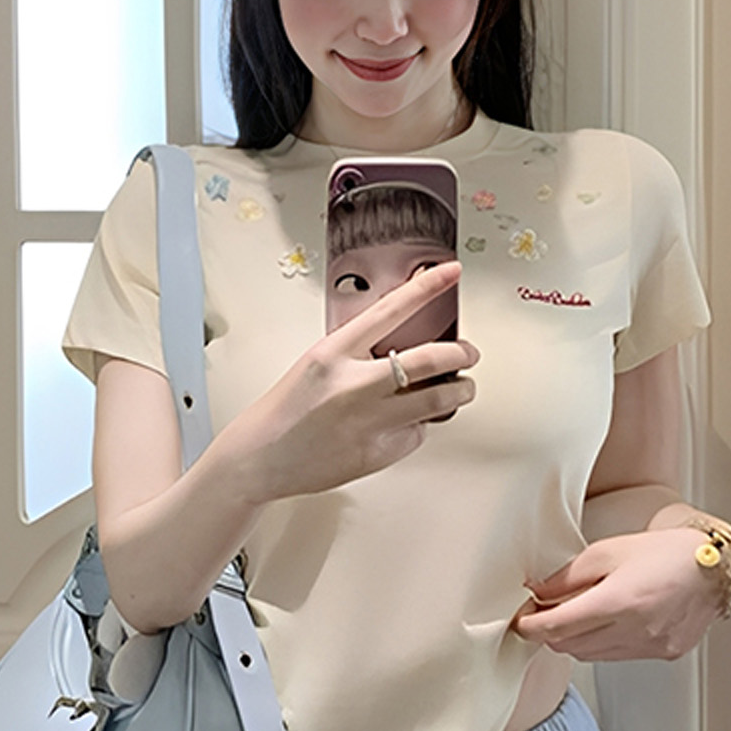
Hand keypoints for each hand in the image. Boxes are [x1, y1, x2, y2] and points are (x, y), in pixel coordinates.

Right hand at [222, 260, 478, 500]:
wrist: (260, 458)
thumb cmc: (286, 411)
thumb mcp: (317, 364)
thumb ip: (358, 355)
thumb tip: (405, 352)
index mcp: (335, 353)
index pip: (391, 309)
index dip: (426, 287)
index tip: (451, 272)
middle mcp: (354, 384)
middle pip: (430, 359)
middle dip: (462, 354)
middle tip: (469, 354)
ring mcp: (368, 420)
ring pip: (438, 400)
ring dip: (459, 392)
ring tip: (462, 388)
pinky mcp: (377, 452)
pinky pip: (416, 434)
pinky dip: (418, 427)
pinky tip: (407, 424)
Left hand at [511, 528, 721, 661]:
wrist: (715, 568)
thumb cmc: (665, 552)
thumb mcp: (608, 552)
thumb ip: (567, 576)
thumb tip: (536, 591)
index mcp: (620, 601)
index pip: (558, 627)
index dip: (531, 627)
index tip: (520, 621)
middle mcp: (635, 630)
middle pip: (570, 645)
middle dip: (550, 632)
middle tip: (542, 612)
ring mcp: (650, 647)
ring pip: (591, 655)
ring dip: (574, 639)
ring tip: (575, 614)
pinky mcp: (663, 654)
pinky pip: (616, 656)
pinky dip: (601, 643)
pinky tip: (606, 622)